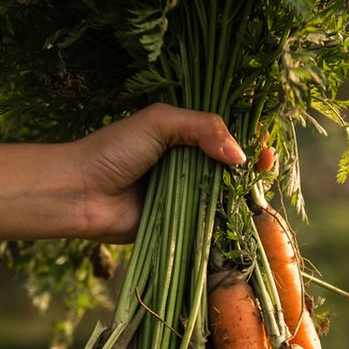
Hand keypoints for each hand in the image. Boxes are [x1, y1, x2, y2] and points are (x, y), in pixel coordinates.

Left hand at [72, 103, 271, 242]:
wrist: (82, 193)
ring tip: (260, 190)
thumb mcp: (160, 122)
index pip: (225, 137)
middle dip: (252, 168)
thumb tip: (239, 156)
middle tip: (266, 165)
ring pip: (225, 197)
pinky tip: (245, 219)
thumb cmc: (114, 150)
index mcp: (183, 138)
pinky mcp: (180, 226)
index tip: (264, 144)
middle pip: (231, 168)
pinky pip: (209, 224)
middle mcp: (188, 167)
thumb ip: (202, 127)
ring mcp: (185, 198)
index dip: (248, 140)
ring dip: (244, 196)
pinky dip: (227, 223)